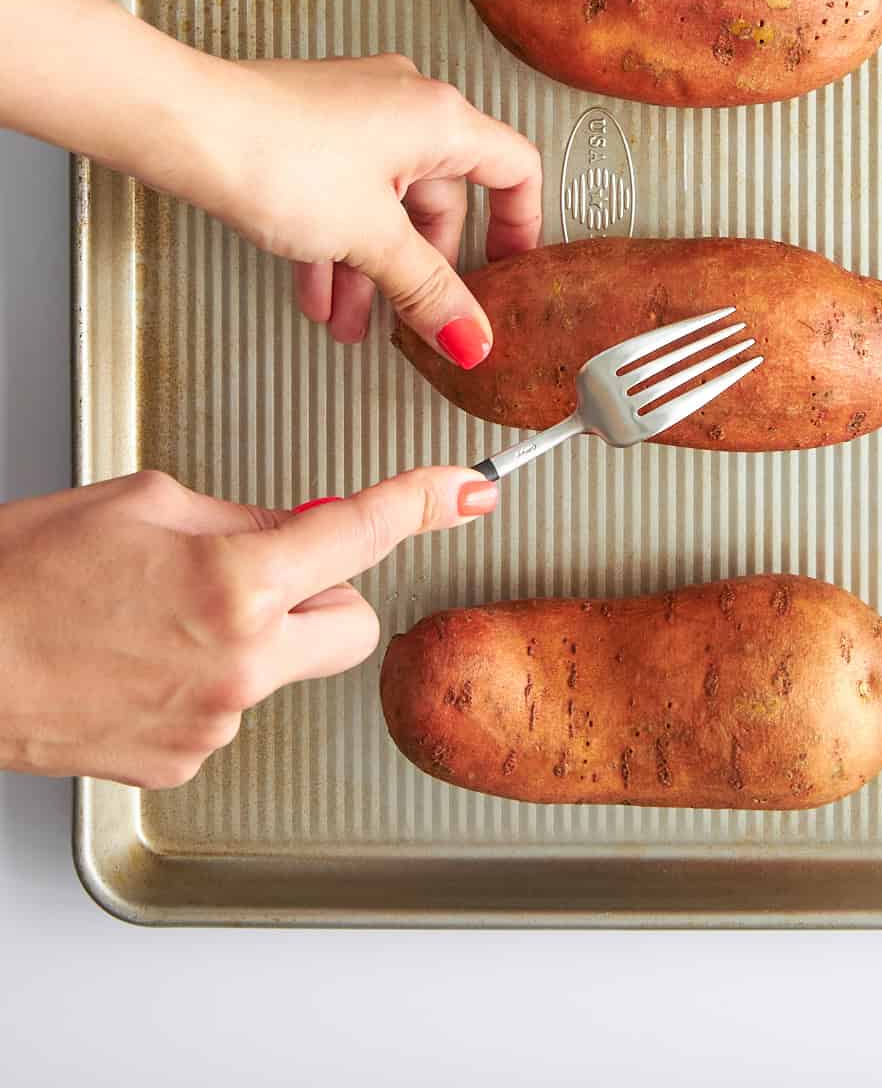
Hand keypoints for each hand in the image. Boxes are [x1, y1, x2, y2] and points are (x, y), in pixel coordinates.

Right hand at [0, 466, 495, 786]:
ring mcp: (215, 721)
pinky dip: (212, 678)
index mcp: (236, 581)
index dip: (424, 503)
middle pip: (352, 624)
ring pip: (287, 666)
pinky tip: (146, 657)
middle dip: (325, 591)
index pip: (363, 533)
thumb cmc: (23, 572)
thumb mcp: (145, 502)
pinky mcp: (185, 760)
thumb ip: (242, 516)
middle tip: (264, 566)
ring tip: (165, 614)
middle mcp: (239, 662)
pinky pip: (234, 706)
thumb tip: (301, 527)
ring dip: (257, 635)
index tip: (465, 492)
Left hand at [226, 55, 542, 359]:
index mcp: (440, 119)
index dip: (520, 226)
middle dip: (422, 270)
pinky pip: (346, 194)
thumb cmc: (275, 154)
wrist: (185, 127)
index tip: (510, 271)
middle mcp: (404, 105)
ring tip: (351, 322)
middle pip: (442, 198)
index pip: (515, 169)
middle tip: (418, 319)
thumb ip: (426, 291)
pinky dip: (339, 242)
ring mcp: (355, 114)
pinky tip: (316, 290)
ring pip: (385, 204)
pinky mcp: (311, 129)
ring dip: (372, 269)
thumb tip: (468, 332)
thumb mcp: (369, 239)